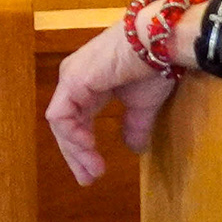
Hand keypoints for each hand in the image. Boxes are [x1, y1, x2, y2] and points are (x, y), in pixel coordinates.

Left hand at [45, 20, 180, 185]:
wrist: (159, 42)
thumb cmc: (152, 65)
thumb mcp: (142, 104)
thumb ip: (133, 125)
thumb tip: (133, 148)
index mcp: (87, 85)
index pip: (76, 121)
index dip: (83, 149)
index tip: (95, 172)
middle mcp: (73, 81)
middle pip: (65, 125)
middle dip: (75, 155)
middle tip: (87, 179)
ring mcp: (70, 80)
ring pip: (61, 124)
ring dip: (75, 151)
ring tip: (92, 170)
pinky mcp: (73, 82)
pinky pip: (62, 117)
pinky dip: (73, 136)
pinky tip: (89, 149)